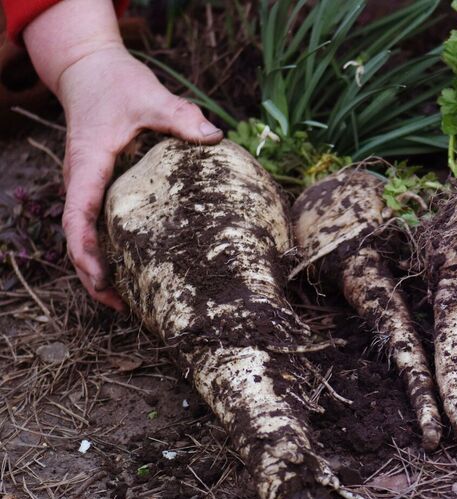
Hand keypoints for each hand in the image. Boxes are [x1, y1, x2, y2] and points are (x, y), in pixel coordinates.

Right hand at [23, 0, 222, 310]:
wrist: (89, 68)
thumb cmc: (116, 82)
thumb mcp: (151, 96)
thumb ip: (180, 116)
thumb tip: (214, 136)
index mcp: (88, 166)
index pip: (77, 217)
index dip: (85, 251)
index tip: (100, 277)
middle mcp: (80, 181)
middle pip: (76, 238)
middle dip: (92, 275)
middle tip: (121, 306)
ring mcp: (87, 185)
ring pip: (84, 235)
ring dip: (98, 268)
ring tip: (126, 301)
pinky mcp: (97, 185)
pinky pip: (95, 223)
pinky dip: (107, 249)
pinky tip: (134, 267)